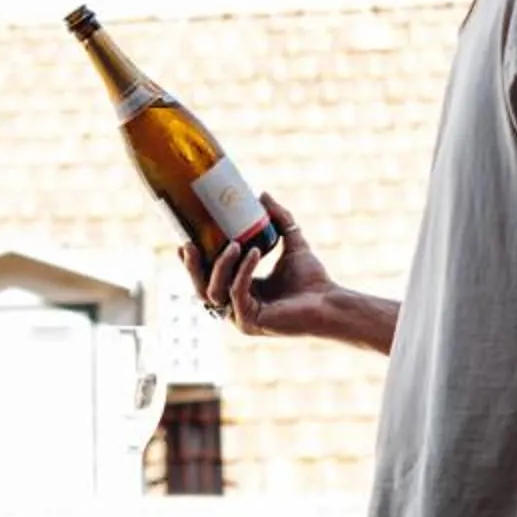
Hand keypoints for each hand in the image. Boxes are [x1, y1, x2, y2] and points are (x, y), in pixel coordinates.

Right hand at [181, 196, 338, 338]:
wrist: (330, 302)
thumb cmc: (313, 279)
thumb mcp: (290, 241)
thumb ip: (278, 219)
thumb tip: (262, 193)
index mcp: (241, 293)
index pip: (208, 279)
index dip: (194, 263)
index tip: (186, 240)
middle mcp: (236, 308)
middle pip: (201, 289)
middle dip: (192, 267)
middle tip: (189, 243)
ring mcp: (241, 318)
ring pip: (214, 291)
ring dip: (220, 265)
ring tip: (233, 243)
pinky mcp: (250, 323)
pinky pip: (237, 292)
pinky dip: (242, 270)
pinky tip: (253, 252)